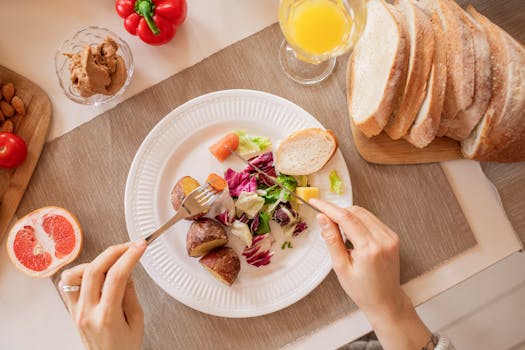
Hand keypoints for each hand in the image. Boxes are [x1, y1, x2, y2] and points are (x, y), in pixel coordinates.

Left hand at [58, 240, 146, 349]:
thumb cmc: (124, 348)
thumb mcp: (137, 320)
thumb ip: (130, 293)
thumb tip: (127, 270)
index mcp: (107, 316)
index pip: (117, 276)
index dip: (130, 256)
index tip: (140, 246)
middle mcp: (87, 312)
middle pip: (94, 269)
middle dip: (114, 251)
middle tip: (129, 246)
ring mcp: (75, 311)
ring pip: (75, 273)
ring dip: (95, 261)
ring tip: (112, 262)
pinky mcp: (71, 310)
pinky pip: (69, 283)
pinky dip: (82, 272)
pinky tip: (96, 273)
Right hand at [311, 200, 432, 349]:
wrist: (386, 300)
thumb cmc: (362, 290)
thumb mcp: (341, 267)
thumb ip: (332, 240)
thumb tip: (322, 218)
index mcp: (369, 249)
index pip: (346, 218)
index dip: (328, 207)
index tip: (315, 202)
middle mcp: (383, 239)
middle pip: (355, 212)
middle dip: (337, 211)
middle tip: (324, 220)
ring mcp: (390, 236)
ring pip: (364, 213)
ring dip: (347, 215)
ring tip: (338, 231)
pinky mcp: (392, 236)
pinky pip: (372, 220)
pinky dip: (358, 221)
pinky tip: (351, 234)